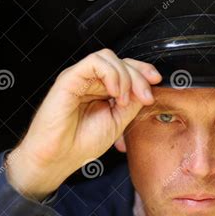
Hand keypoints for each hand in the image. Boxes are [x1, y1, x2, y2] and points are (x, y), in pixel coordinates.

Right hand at [5, 48, 161, 200]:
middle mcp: (91, 82)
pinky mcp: (69, 78)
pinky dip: (111, 74)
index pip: (125, 69)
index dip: (143, 71)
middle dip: (139, 76)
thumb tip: (148, 88)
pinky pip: (94, 62)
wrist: (57, 158)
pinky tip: (116, 93)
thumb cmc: (81, 144)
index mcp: (102, 91)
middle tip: (146, 96)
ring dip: (125, 76)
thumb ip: (132, 104)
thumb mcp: (118, 122)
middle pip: (120, 61)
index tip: (157, 82)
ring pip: (108, 58)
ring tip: (124, 100)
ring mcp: (80, 78)